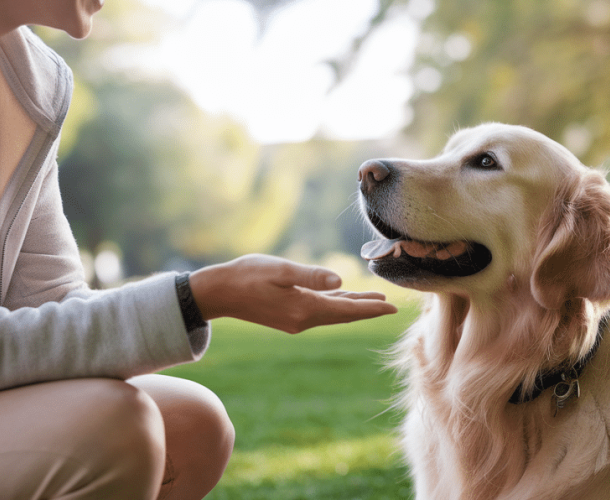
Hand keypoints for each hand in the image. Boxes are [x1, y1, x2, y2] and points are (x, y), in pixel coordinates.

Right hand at [188, 254, 397, 332]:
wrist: (217, 292)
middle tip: (391, 306)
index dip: (371, 308)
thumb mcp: (280, 271)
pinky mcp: (287, 315)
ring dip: (353, 306)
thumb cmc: (246, 276)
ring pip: (333, 312)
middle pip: (343, 314)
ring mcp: (295, 319)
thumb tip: (339, 281)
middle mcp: (303, 319)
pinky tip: (341, 297)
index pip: (347, 309)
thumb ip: (310, 276)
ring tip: (374, 301)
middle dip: (368, 309)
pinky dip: (335, 304)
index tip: (392, 307)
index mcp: (304, 309)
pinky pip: (319, 310)